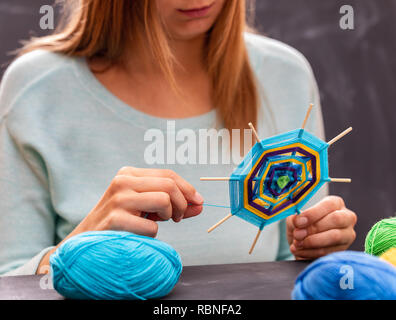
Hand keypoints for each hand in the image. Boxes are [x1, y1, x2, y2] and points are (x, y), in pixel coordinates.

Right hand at [36, 167, 202, 273]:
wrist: (87, 241)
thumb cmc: (122, 222)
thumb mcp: (148, 208)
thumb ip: (174, 204)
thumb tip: (200, 204)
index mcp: (129, 174)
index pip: (169, 174)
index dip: (188, 189)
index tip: (199, 201)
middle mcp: (123, 181)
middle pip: (169, 185)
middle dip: (182, 204)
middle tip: (178, 218)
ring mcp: (118, 198)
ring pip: (164, 201)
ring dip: (168, 216)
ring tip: (159, 223)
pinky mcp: (115, 218)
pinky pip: (151, 226)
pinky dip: (152, 233)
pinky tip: (140, 234)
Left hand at [286, 196, 356, 259]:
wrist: (303, 244)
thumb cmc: (302, 227)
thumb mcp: (295, 220)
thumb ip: (295, 219)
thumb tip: (296, 221)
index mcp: (335, 203)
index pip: (329, 204)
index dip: (313, 213)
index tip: (298, 222)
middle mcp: (346, 217)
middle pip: (336, 219)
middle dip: (313, 228)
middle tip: (297, 234)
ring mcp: (347, 234)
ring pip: (334, 237)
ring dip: (312, 242)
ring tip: (297, 244)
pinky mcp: (344, 249)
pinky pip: (329, 251)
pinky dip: (311, 252)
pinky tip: (300, 251)